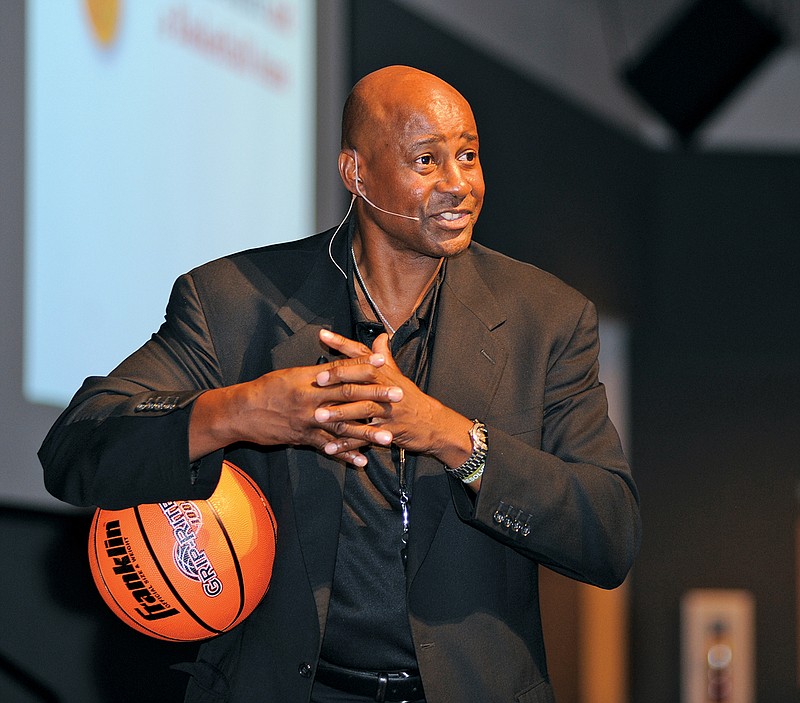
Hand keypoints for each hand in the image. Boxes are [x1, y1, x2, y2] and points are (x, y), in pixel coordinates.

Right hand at [189, 329, 402, 465]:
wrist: (240, 411)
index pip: (341, 369)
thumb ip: (315, 374)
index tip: (383, 361)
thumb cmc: (265, 389)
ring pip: (342, 426)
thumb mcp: (290, 375)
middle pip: (349, 395)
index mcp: (308, 379)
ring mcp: (308, 420)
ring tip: (389, 437)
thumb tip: (337, 369)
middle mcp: (311, 398)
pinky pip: (328, 448)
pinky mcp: (303, 438)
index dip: (363, 365)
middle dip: (375, 395)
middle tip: (399, 395)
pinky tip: (363, 461)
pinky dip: (345, 456)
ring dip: (367, 433)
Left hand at [315, 333, 473, 468]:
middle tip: (317, 381)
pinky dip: (347, 444)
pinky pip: (365, 438)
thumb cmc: (413, 399)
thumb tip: (380, 336)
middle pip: (361, 379)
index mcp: (385, 373)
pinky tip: (330, 447)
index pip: (362, 354)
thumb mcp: (400, 376)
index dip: (342, 344)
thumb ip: (385, 356)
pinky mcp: (389, 431)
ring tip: (318, 416)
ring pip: (362, 409)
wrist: (435, 424)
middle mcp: (386, 389)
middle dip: (338, 379)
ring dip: (339, 414)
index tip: (323, 335)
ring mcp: (388, 411)